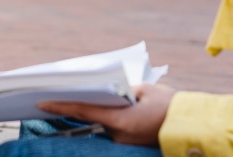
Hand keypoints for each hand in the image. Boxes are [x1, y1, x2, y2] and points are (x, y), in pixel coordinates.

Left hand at [37, 83, 176, 145]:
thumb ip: (123, 89)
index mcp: (119, 120)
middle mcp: (118, 134)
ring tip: (85, 97)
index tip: (42, 103)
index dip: (61, 106)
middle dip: (75, 108)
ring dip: (97, 112)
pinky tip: (107, 106)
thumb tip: (110, 91)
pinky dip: (108, 117)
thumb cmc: (169, 105)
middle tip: (54, 98)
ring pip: (103, 123)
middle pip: (91, 118)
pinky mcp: (131, 142)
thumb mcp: (144, 89)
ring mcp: (124, 141)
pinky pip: (114, 127)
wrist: (190, 126)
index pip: (83, 111)